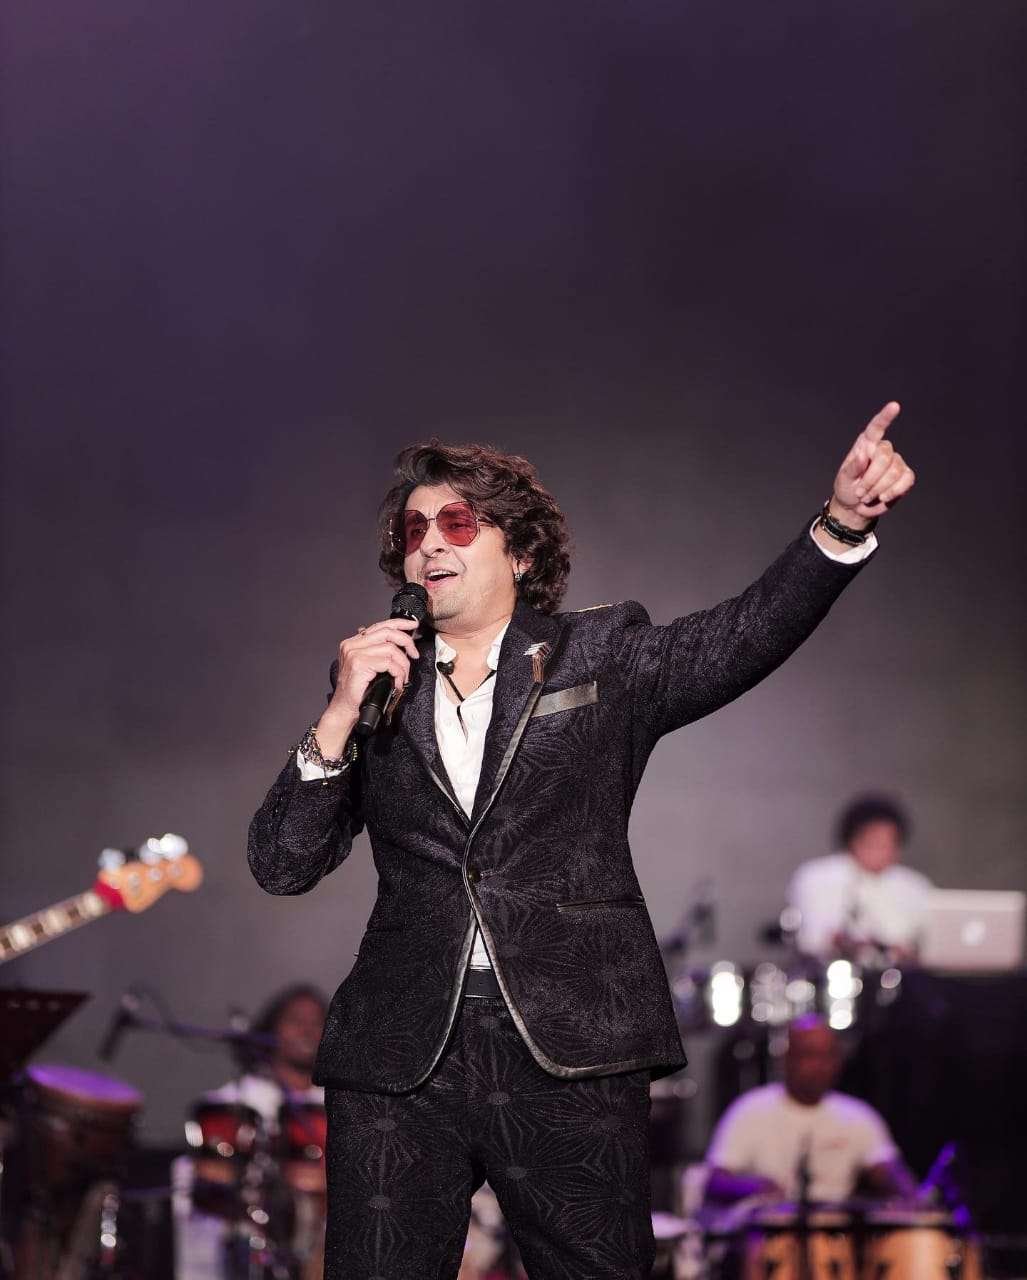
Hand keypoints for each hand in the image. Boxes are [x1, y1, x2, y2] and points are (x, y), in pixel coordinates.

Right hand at [316, 618, 419, 753]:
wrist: (344, 708)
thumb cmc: (358, 690)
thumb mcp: (367, 665)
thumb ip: (376, 651)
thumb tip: (397, 642)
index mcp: (353, 642)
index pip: (380, 625)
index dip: (399, 623)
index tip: (413, 625)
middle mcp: (352, 645)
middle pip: (387, 632)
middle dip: (406, 642)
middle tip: (414, 654)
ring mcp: (354, 654)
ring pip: (391, 649)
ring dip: (403, 664)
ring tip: (403, 676)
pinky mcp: (359, 664)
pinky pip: (389, 663)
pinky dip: (398, 673)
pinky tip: (397, 682)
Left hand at [831, 401, 915, 526]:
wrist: (855, 506)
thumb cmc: (847, 487)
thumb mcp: (843, 479)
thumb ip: (852, 467)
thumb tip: (863, 456)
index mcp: (865, 445)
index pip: (876, 428)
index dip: (885, 417)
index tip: (894, 406)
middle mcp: (882, 450)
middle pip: (885, 457)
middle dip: (871, 479)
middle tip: (860, 492)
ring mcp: (896, 462)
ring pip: (894, 472)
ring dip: (879, 489)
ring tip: (868, 495)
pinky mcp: (905, 476)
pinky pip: (906, 480)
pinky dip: (894, 492)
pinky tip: (884, 497)